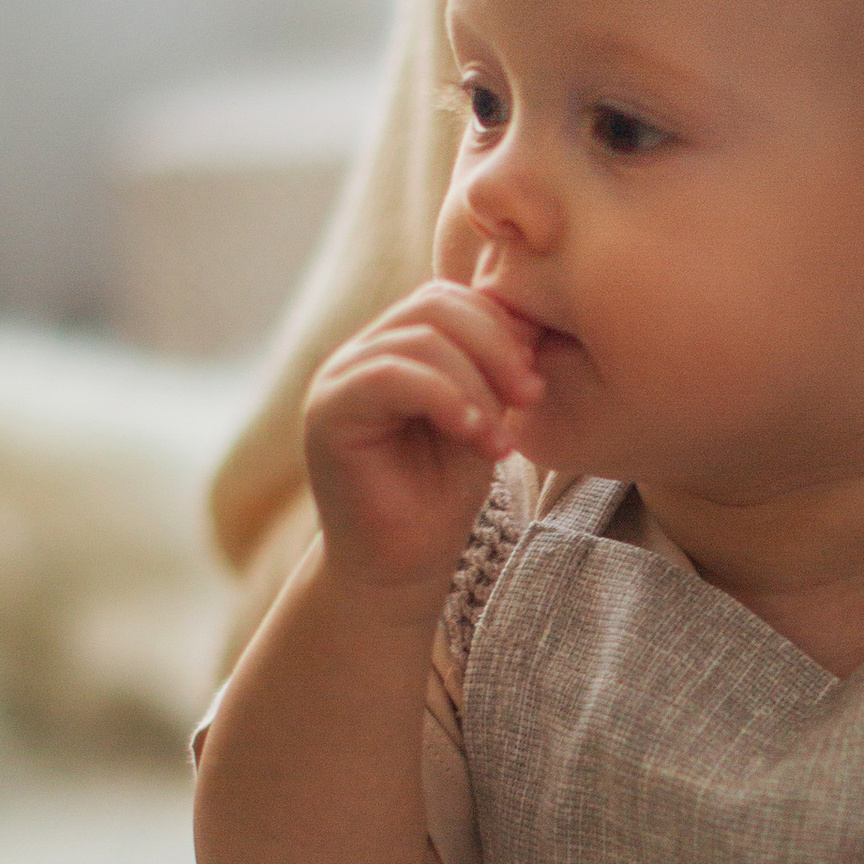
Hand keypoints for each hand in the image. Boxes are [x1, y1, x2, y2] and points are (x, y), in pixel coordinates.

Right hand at [302, 282, 541, 598]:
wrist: (400, 566)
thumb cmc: (441, 496)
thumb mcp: (483, 419)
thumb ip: (495, 369)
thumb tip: (533, 319)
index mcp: (398, 344)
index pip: (449, 298)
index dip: (500, 326)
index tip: (536, 381)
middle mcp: (363, 351)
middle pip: (435, 305)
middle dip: (495, 347)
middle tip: (530, 397)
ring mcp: (340, 377)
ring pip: (419, 338)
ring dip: (477, 384)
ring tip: (500, 439)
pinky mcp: (327, 411)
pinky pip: (390, 376)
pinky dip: (444, 398)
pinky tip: (475, 434)